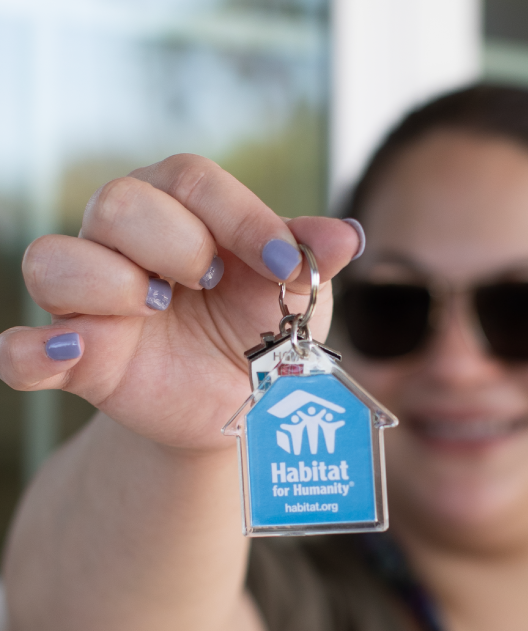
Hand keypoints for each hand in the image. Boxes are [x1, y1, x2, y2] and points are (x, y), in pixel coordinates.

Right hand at [0, 154, 361, 451]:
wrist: (247, 407)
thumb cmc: (266, 329)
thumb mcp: (297, 294)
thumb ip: (312, 258)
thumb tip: (347, 235)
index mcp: (183, 211)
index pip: (189, 179)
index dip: (239, 215)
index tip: (283, 261)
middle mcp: (124, 242)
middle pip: (116, 203)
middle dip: (171, 240)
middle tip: (209, 282)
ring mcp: (92, 301)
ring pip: (53, 259)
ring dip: (107, 282)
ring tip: (157, 308)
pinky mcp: (76, 360)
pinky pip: (20, 350)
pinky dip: (33, 352)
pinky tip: (75, 355)